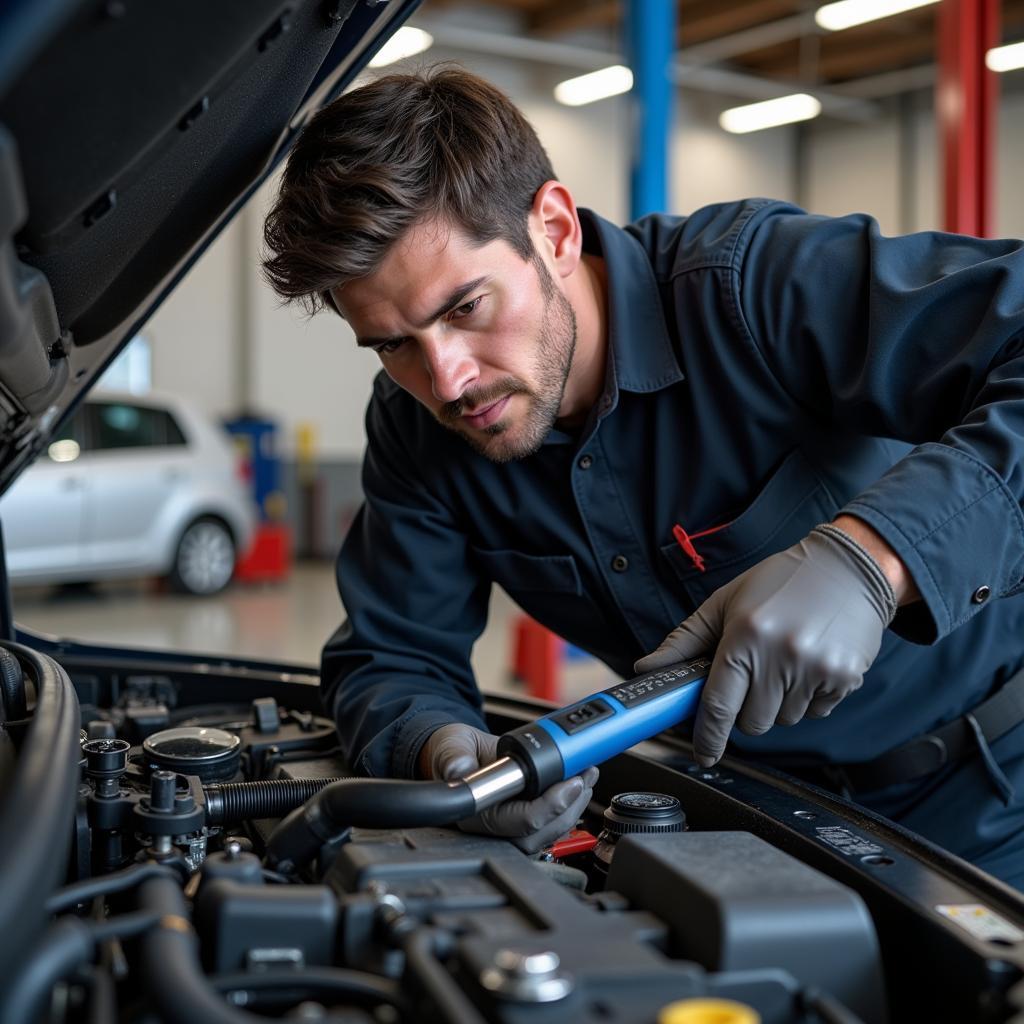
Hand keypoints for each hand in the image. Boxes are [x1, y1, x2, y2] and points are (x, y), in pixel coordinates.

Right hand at [420, 722, 597, 853]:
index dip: (548, 807)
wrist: (455, 751)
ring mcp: (510, 826)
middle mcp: (493, 828)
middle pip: (539, 834)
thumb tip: (460, 769)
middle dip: (569, 808)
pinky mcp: (522, 818)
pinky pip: (550, 824)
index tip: (570, 784)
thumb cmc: (450, 752)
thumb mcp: (449, 746)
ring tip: (586, 776)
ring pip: (548, 832)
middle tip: (584, 777)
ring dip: (574, 807)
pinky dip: (570, 805)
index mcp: (474, 815)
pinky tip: (579, 783)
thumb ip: (453, 757)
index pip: (517, 823)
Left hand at [635, 525, 896, 766]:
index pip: (719, 704)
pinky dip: (807, 697)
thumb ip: (685, 640)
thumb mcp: (725, 602)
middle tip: (753, 675)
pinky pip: (815, 712)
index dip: (707, 737)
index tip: (703, 753)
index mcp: (745, 636)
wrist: (847, 567)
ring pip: (784, 719)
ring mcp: (816, 669)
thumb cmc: (780, 581)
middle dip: (745, 709)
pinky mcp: (845, 678)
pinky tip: (809, 663)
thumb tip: (646, 669)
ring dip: (778, 702)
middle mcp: (781, 655)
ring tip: (784, 661)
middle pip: (752, 722)